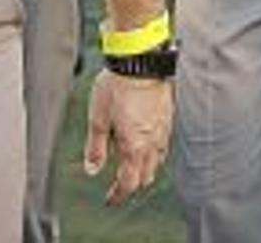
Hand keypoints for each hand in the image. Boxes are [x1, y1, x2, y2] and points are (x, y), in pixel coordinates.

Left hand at [83, 69, 172, 204]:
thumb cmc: (117, 86)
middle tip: (119, 184)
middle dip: (132, 184)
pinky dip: (154, 151)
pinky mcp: (168, 116)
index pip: (128, 183)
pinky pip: (163, 144)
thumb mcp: (98, 118)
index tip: (110, 199)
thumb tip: (92, 170)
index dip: (118, 195)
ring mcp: (163, 129)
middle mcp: (151, 143)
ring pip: (157, 161)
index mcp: (133, 147)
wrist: (140, 60)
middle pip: (145, 176)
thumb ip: (95, 147)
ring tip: (132, 164)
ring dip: (145, 168)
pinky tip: (146, 142)